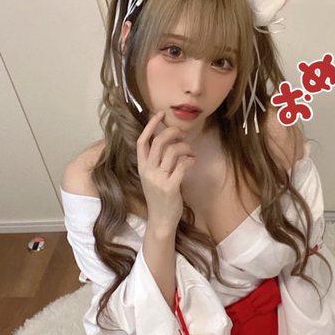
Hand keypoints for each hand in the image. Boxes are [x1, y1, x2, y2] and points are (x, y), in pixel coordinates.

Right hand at [136, 111, 196, 231]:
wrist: (160, 220)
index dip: (150, 125)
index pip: (142, 141)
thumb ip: (157, 161)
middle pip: (159, 142)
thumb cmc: (159, 197)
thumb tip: (169, 141)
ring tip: (191, 153)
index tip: (160, 114)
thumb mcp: (152, 177)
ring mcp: (158, 179)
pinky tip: (192, 162)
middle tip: (182, 134)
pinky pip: (183, 165)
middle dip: (173, 133)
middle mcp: (148, 171)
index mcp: (142, 167)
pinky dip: (190, 160)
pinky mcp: (170, 187)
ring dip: (186, 148)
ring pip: (173, 151)